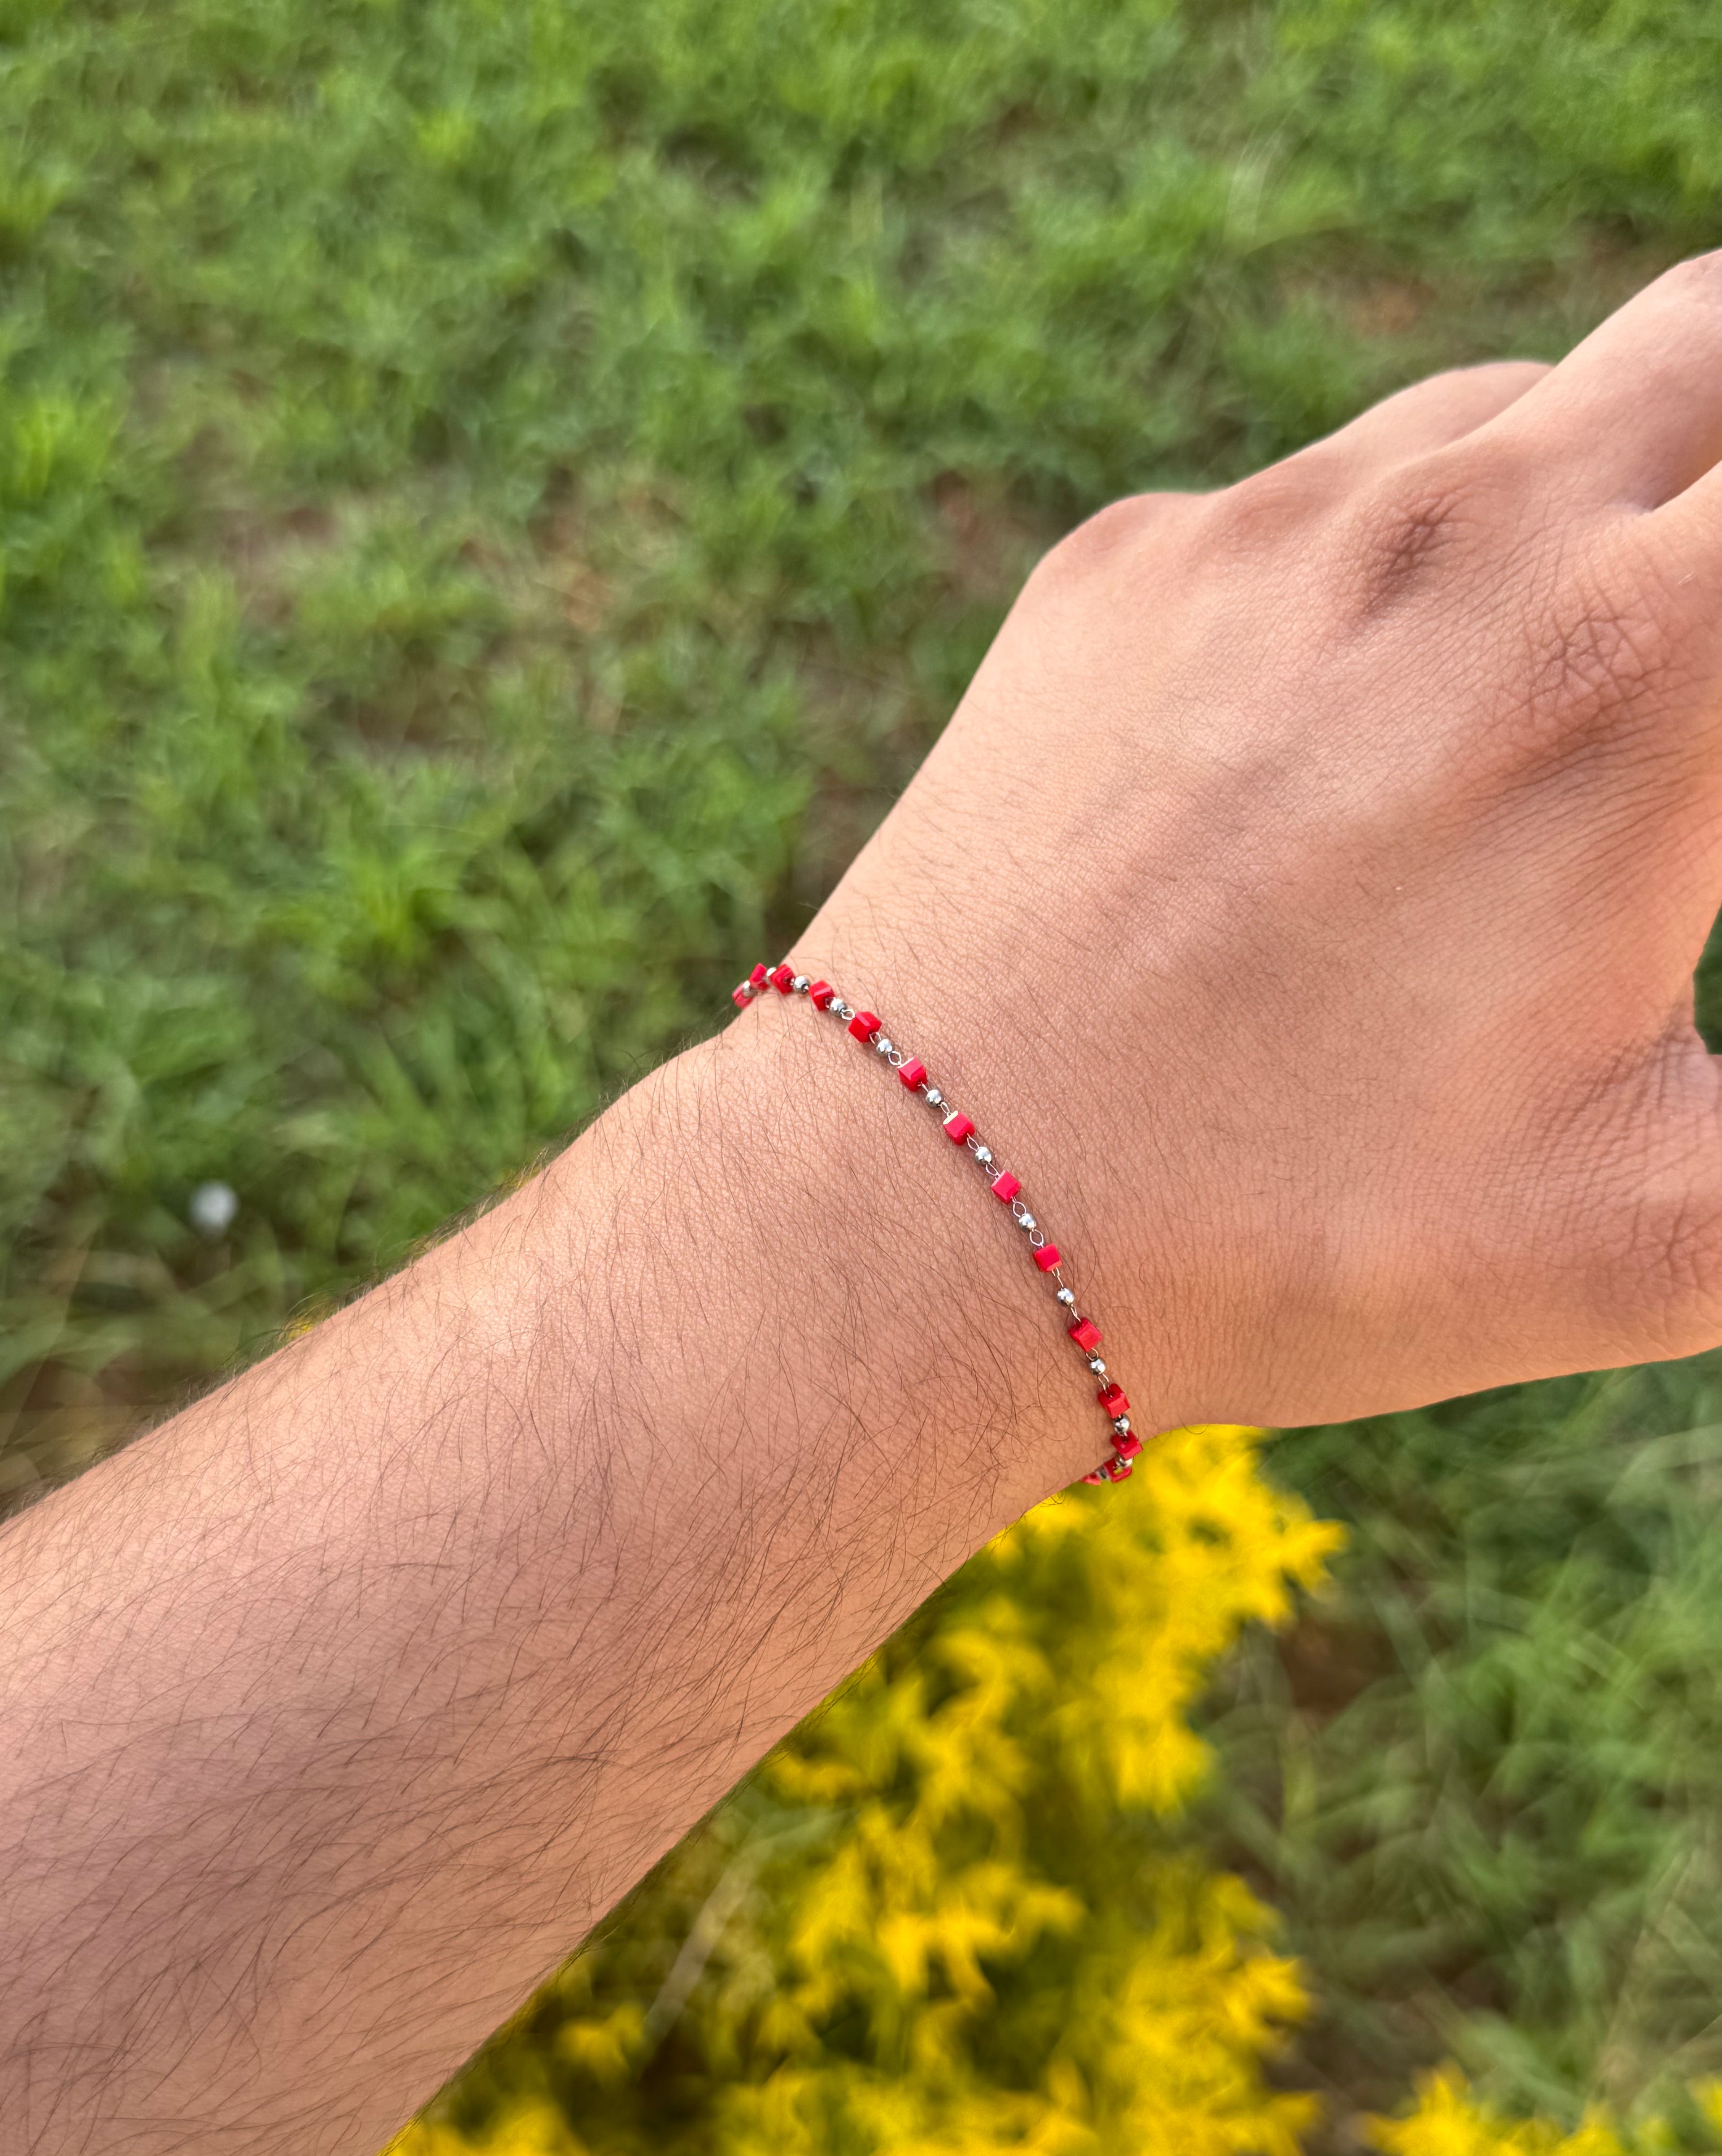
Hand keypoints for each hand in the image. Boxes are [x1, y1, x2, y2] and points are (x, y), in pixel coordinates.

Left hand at [790, 255, 1721, 1429]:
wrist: (937, 1208)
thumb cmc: (1296, 1234)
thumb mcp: (1651, 1231)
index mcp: (1637, 668)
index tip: (1705, 743)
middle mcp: (1458, 532)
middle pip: (1705, 343)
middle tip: (1693, 626)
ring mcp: (1262, 531)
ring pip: (1499, 408)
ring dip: (1561, 501)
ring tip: (1526, 697)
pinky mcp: (1114, 570)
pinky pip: (1298, 500)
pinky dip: (1366, 570)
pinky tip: (1316, 738)